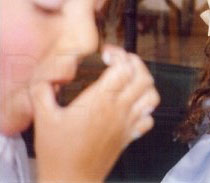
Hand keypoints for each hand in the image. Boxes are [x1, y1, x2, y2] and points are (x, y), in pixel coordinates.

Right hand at [30, 46, 159, 182]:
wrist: (70, 181)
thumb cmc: (57, 153)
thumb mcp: (43, 118)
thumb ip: (43, 93)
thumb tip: (48, 78)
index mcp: (100, 101)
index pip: (124, 68)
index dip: (119, 55)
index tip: (107, 54)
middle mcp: (119, 110)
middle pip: (143, 77)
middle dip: (136, 63)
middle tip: (122, 61)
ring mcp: (128, 123)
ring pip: (152, 96)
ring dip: (145, 83)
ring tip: (132, 79)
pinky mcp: (130, 136)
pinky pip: (149, 118)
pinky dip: (147, 109)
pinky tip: (134, 105)